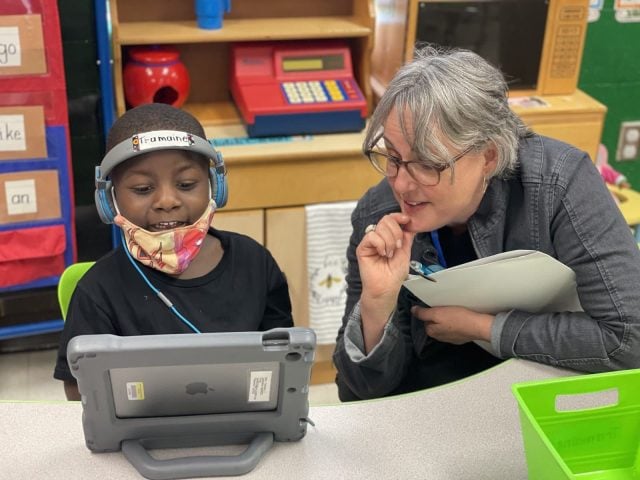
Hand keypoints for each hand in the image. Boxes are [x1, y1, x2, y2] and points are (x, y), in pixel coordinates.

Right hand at [356, 213, 414, 351]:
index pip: (391, 219)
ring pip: (379, 227)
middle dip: (396, 232)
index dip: (398, 217)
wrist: (387, 288)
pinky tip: (382, 254)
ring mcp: (370, 243)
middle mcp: (378, 238)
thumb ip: (406, 238)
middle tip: (398, 247)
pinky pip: (371, 236)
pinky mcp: (362, 248)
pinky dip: (381, 244)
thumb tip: (409, 224)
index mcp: (388, 237)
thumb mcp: (405, 252)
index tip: (407, 220)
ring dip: (389, 241)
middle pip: (385, 220)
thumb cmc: (394, 274)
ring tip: (389, 254)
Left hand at [411, 306, 493, 344]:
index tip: (435, 307)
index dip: (429, 312)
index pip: (425, 321)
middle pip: (434, 324)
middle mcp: (439, 338)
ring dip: (446, 321)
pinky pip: (454, 329)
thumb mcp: (437, 312)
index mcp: (432, 332)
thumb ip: (423, 313)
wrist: (478, 326)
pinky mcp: (460, 338)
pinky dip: (455, 324)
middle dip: (437, 317)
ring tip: (453, 312)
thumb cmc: (457, 318)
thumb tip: (413, 310)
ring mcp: (450, 339)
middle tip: (444, 308)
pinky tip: (459, 319)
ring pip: (444, 327)